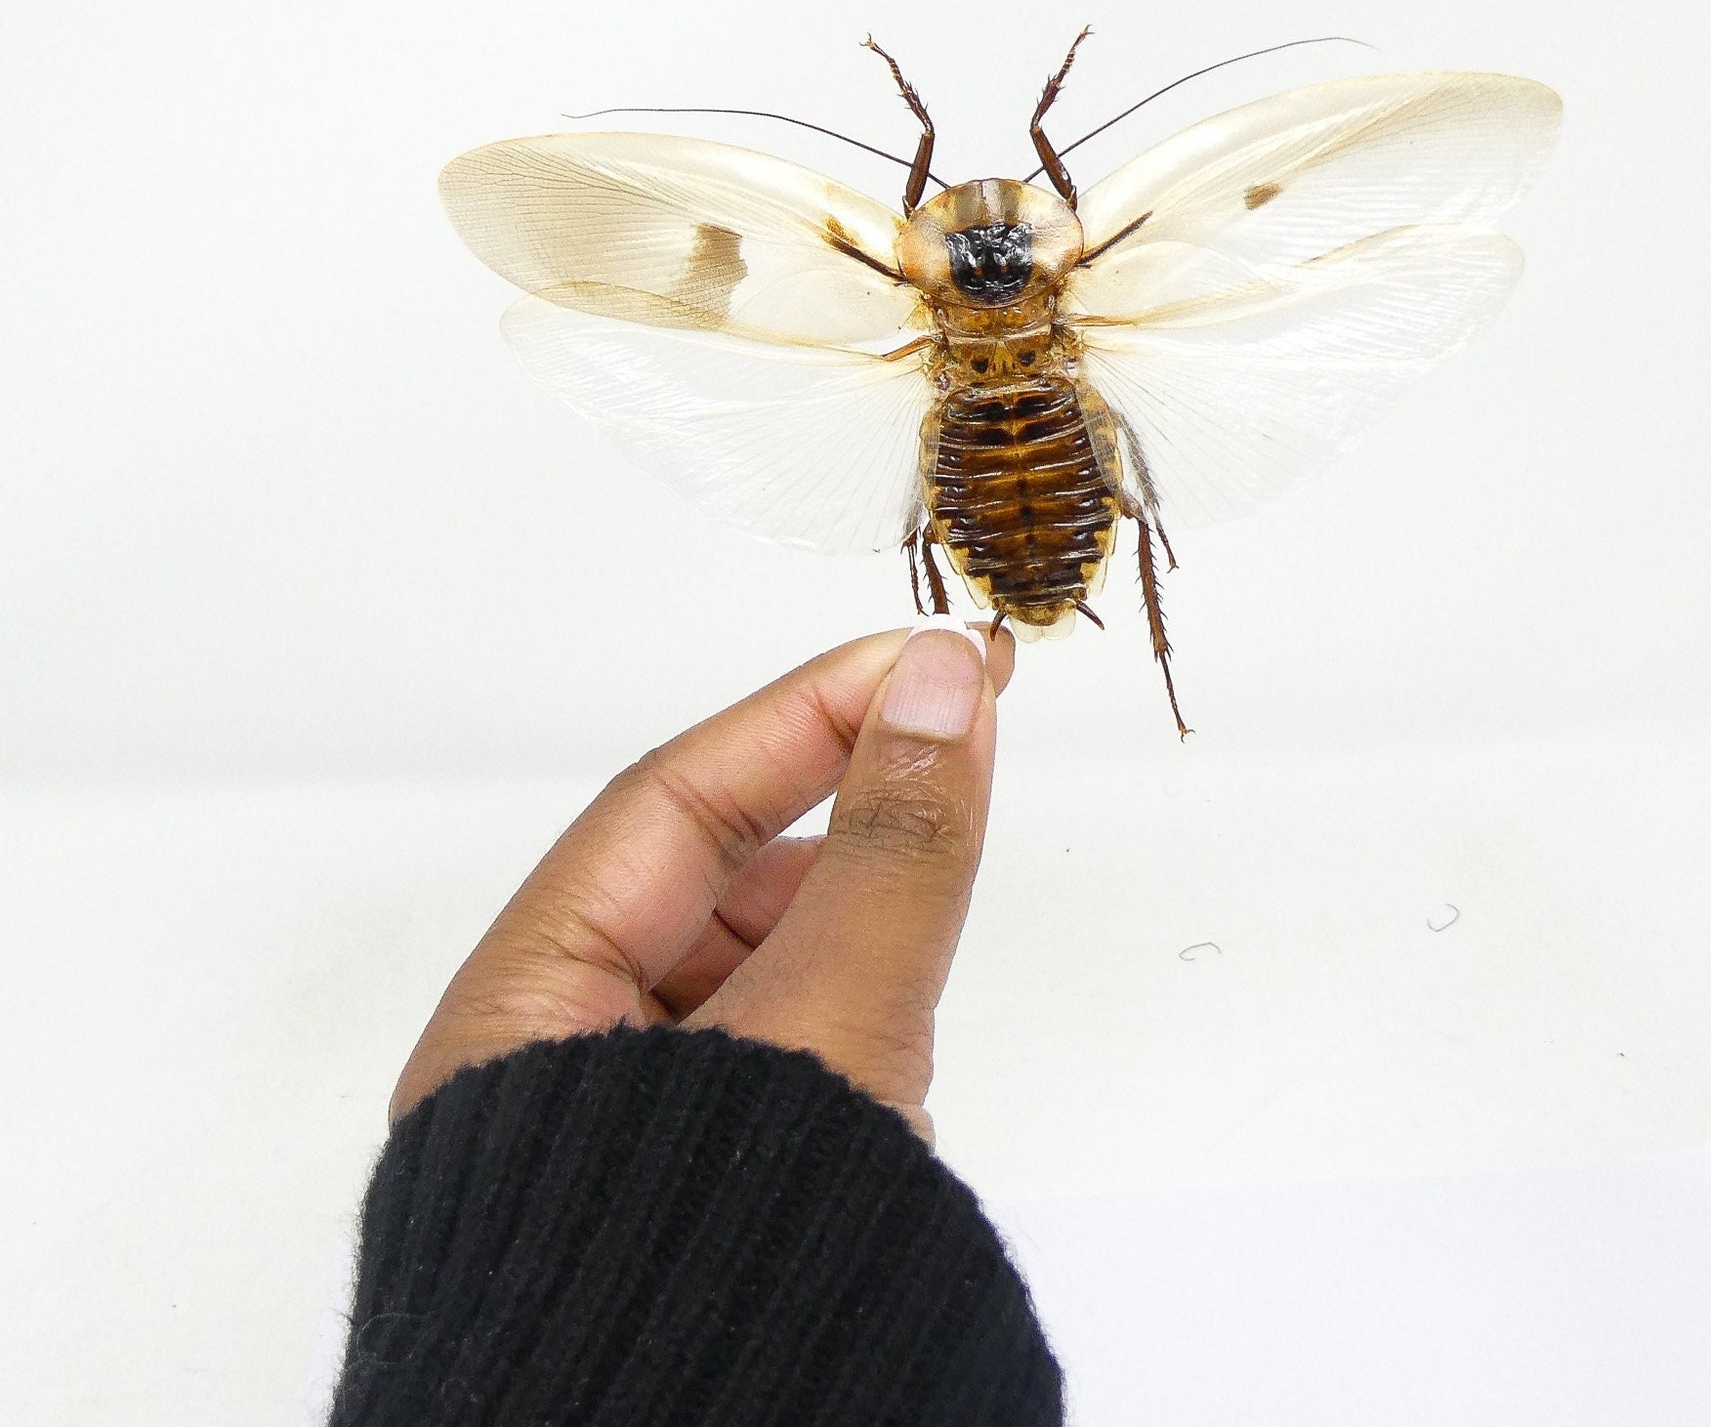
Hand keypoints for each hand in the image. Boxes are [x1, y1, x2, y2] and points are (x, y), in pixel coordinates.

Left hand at [393, 620, 1012, 1143]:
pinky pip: (777, 1053)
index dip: (809, 711)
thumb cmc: (715, 1287)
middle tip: (956, 743)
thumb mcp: (828, 1030)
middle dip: (831, 804)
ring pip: (747, 969)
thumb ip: (890, 851)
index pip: (673, 802)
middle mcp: (552, 1067)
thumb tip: (942, 681)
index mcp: (518, 1013)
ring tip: (931, 882)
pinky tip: (898, 1013)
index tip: (932, 660)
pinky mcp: (698, 1195)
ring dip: (846, 909)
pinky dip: (847, 1006)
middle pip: (699, 881)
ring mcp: (629, 1139)